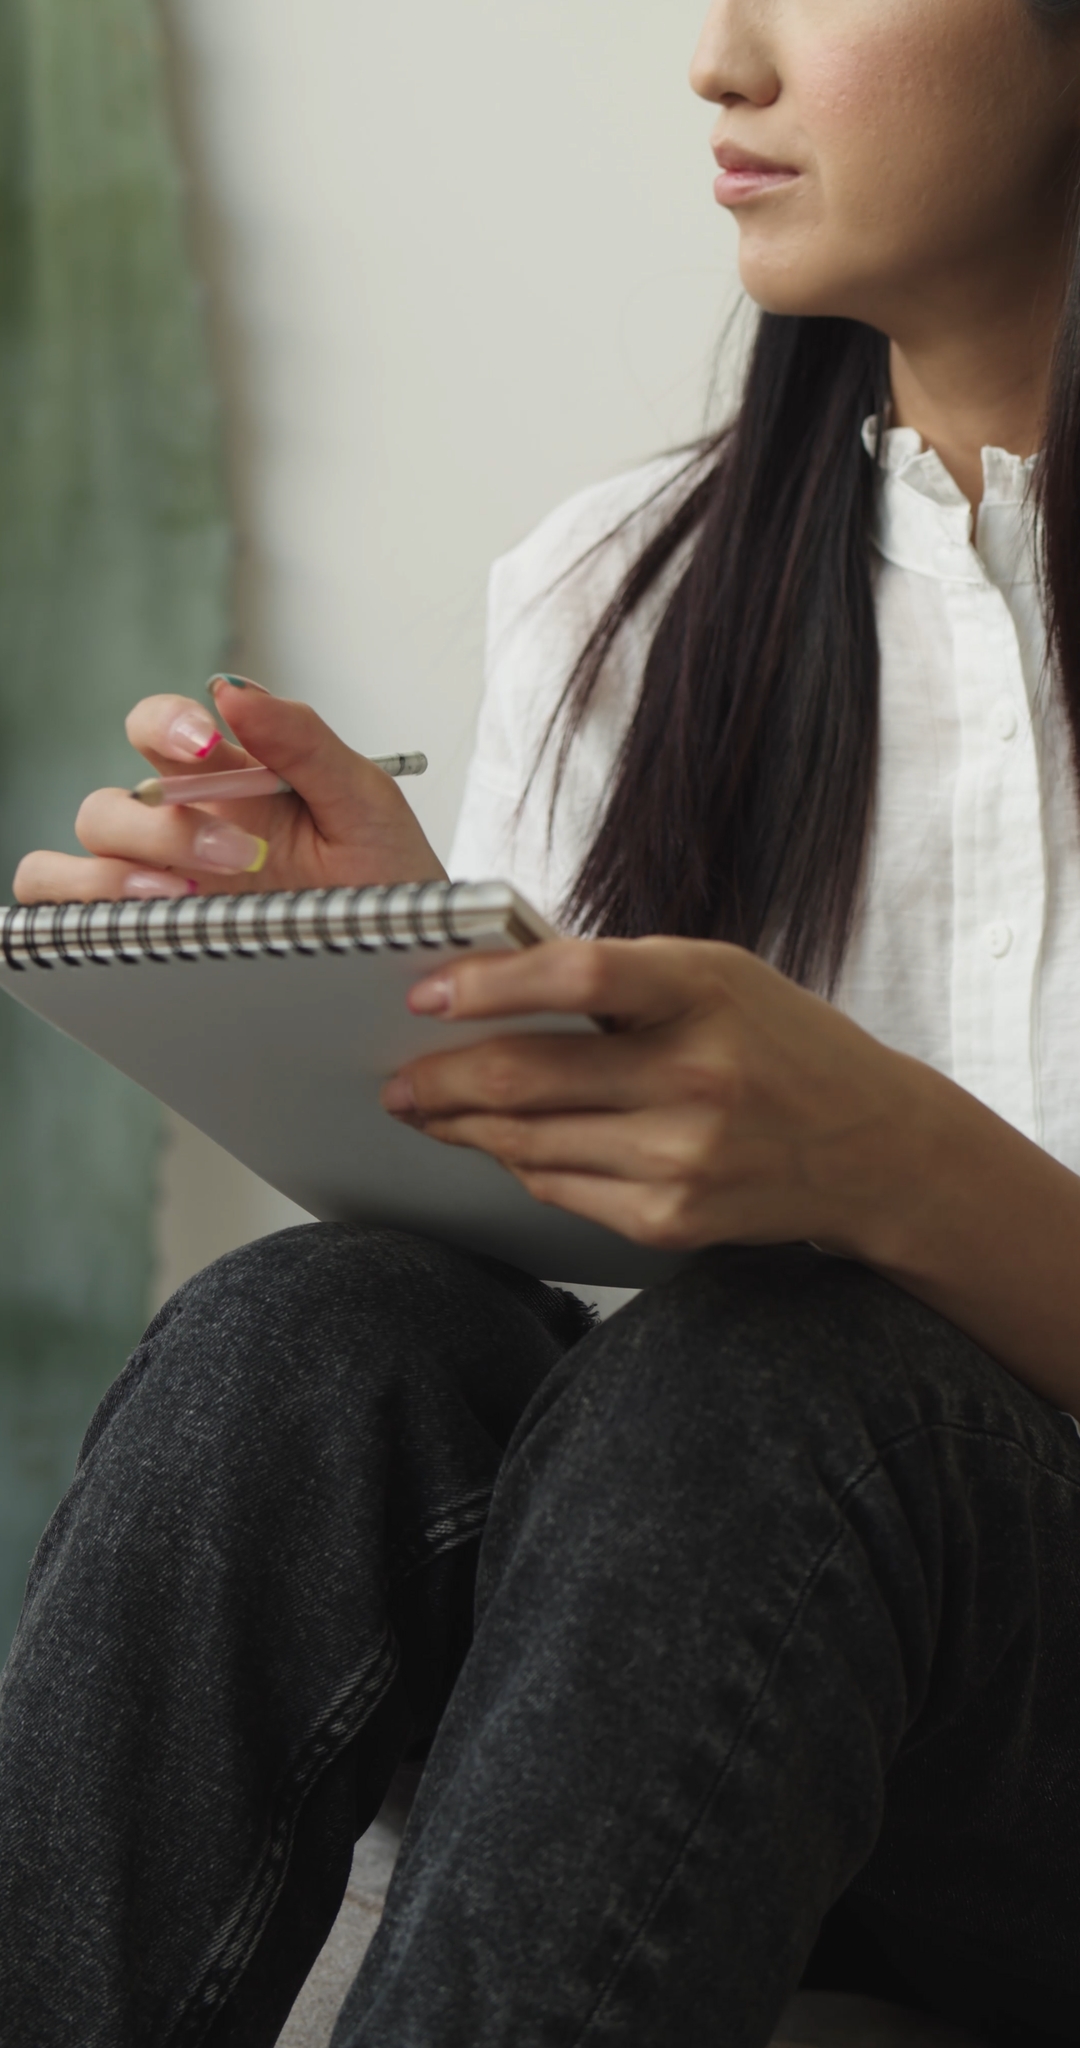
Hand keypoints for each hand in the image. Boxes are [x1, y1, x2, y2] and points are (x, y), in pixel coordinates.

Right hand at [13, 678, 445, 901]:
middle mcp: (183, 827)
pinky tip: (155, 926)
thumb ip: (304, 741)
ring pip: (83, 857)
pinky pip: (75, 921)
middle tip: (242, 857)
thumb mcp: (364, 801)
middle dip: (163, 827)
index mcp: (227, 779)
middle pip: (111, 804)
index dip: (164, 725)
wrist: (409, 955)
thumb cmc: (387, 876)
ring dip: (119, 872)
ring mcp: (165, 885)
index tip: (208, 745)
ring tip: (189, 899)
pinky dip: (83, 916)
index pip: (159, 728)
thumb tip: (235, 692)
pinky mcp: (159, 938)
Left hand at [381, 935, 938, 1259]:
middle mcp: (698, 1076)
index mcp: (707, 990)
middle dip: (440, 1078)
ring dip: (464, 1126)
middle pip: (529, 1077)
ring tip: (428, 1108)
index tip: (426, 992)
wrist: (874, 1147)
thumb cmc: (782, 1045)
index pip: (581, 978)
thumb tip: (488, 982)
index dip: (490, 984)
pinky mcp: (672, 1220)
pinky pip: (559, 1189)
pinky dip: (519, 1163)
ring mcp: (684, 1157)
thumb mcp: (718, 977)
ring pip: (528, 1142)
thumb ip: (619, 977)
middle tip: (398, 1077)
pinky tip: (502, 1144)